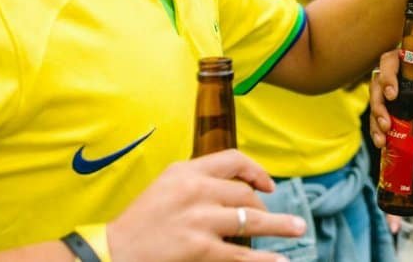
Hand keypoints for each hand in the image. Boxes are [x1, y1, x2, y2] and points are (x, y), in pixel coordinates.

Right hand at [107, 150, 305, 261]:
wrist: (113, 252)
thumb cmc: (140, 222)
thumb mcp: (166, 186)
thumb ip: (198, 181)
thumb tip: (238, 189)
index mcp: (186, 171)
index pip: (233, 160)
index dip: (257, 172)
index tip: (269, 185)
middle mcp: (195, 190)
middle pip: (245, 194)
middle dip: (263, 208)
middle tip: (274, 220)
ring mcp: (199, 219)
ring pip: (252, 219)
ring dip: (279, 226)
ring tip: (299, 229)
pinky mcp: (199, 247)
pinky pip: (241, 254)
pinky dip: (264, 259)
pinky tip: (279, 261)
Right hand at [371, 49, 412, 143]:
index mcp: (405, 60)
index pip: (389, 62)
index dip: (387, 77)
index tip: (392, 95)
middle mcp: (391, 72)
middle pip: (376, 85)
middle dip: (378, 107)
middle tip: (386, 124)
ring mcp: (386, 88)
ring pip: (374, 102)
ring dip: (375, 121)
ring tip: (382, 139)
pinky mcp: (385, 103)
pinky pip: (376, 115)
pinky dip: (377, 129)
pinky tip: (382, 142)